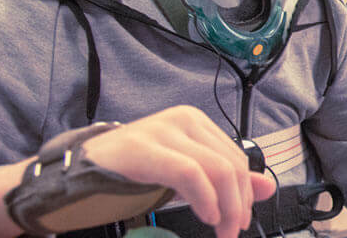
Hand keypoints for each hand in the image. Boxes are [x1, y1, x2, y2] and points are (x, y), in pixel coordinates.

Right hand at [81, 105, 277, 237]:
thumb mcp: (186, 176)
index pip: (236, 158)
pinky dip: (205, 199)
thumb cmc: (131, 174)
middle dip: (239, 205)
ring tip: (222, 230)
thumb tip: (268, 187)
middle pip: (231, 164)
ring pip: (216, 169)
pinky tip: (207, 216)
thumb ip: (226, 180)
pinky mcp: (145, 147)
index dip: (245, 193)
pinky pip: (190, 173)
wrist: (78, 173)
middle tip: (233, 232)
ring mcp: (163, 130)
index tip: (242, 221)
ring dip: (226, 208)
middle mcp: (183, 119)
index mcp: (195, 122)